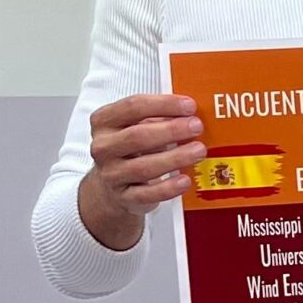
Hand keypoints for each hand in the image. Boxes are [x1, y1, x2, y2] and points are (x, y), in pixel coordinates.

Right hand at [77, 93, 203, 249]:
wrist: (111, 187)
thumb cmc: (130, 150)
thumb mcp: (137, 127)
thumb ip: (158, 117)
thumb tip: (189, 114)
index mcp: (104, 122)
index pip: (133, 107)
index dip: (164, 104)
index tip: (189, 105)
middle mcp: (104, 147)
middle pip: (138, 136)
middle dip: (171, 130)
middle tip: (196, 126)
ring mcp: (111, 174)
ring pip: (143, 167)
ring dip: (175, 158)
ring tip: (198, 150)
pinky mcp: (124, 197)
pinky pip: (147, 194)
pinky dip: (168, 187)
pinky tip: (185, 180)